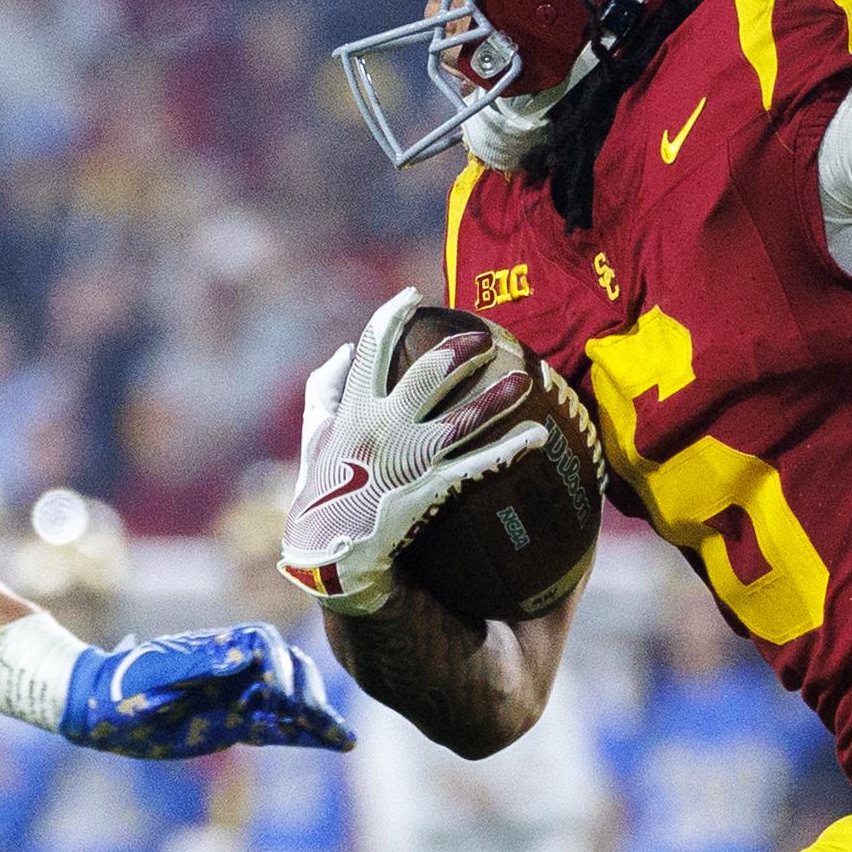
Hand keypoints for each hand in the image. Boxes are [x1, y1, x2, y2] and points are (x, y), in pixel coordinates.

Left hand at [62, 624, 352, 759]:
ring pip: (289, 702)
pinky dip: (305, 736)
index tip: (279, 694)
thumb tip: (242, 655)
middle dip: (306, 692)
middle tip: (311, 717)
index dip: (279, 666)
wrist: (102, 710)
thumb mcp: (157, 673)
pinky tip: (332, 742)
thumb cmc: (123, 685)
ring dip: (316, 716)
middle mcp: (234, 670)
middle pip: (287, 671)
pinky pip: (278, 729)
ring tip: (343, 738)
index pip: (264, 645)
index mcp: (217, 649)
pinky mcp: (236, 724)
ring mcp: (237, 697)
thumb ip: (199, 663)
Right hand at [278, 286, 546, 614]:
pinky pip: (476, 465)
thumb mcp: (314, 435)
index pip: (373, 350)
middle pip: (427, 375)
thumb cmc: (323, 491)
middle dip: (459, 350)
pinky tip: (537, 435)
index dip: (393, 316)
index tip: (414, 297)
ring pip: (462, 418)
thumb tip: (344, 349)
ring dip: (497, 396)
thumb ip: (326, 389)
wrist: (329, 554)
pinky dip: (508, 449)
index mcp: (353, 410)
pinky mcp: (430, 488)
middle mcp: (383, 428)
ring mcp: (409, 459)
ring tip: (527, 377)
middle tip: (485, 337)